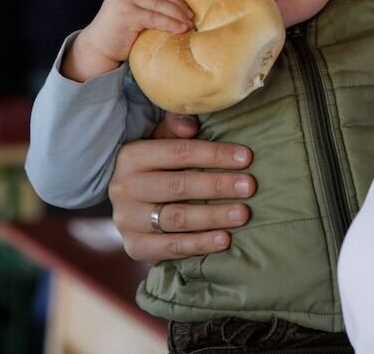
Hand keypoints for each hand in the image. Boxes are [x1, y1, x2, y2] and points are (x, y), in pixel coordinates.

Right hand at [63, 0, 192, 80]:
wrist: (97, 48)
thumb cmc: (119, 33)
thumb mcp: (132, 11)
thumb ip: (146, 3)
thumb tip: (178, 5)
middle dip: (180, 3)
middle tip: (192, 15)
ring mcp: (125, 0)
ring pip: (160, 4)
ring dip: (178, 14)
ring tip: (190, 24)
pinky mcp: (128, 14)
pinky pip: (156, 18)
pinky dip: (171, 23)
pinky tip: (181, 29)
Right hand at [109, 116, 256, 264]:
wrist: (130, 207)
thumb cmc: (155, 169)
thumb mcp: (160, 142)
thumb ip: (175, 128)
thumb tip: (191, 126)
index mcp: (130, 156)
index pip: (177, 152)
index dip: (213, 154)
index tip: (245, 157)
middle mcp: (124, 188)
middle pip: (178, 185)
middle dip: (217, 185)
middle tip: (249, 186)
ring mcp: (127, 220)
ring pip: (177, 218)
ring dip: (213, 216)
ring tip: (242, 214)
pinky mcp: (135, 247)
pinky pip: (172, 247)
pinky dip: (200, 244)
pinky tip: (225, 240)